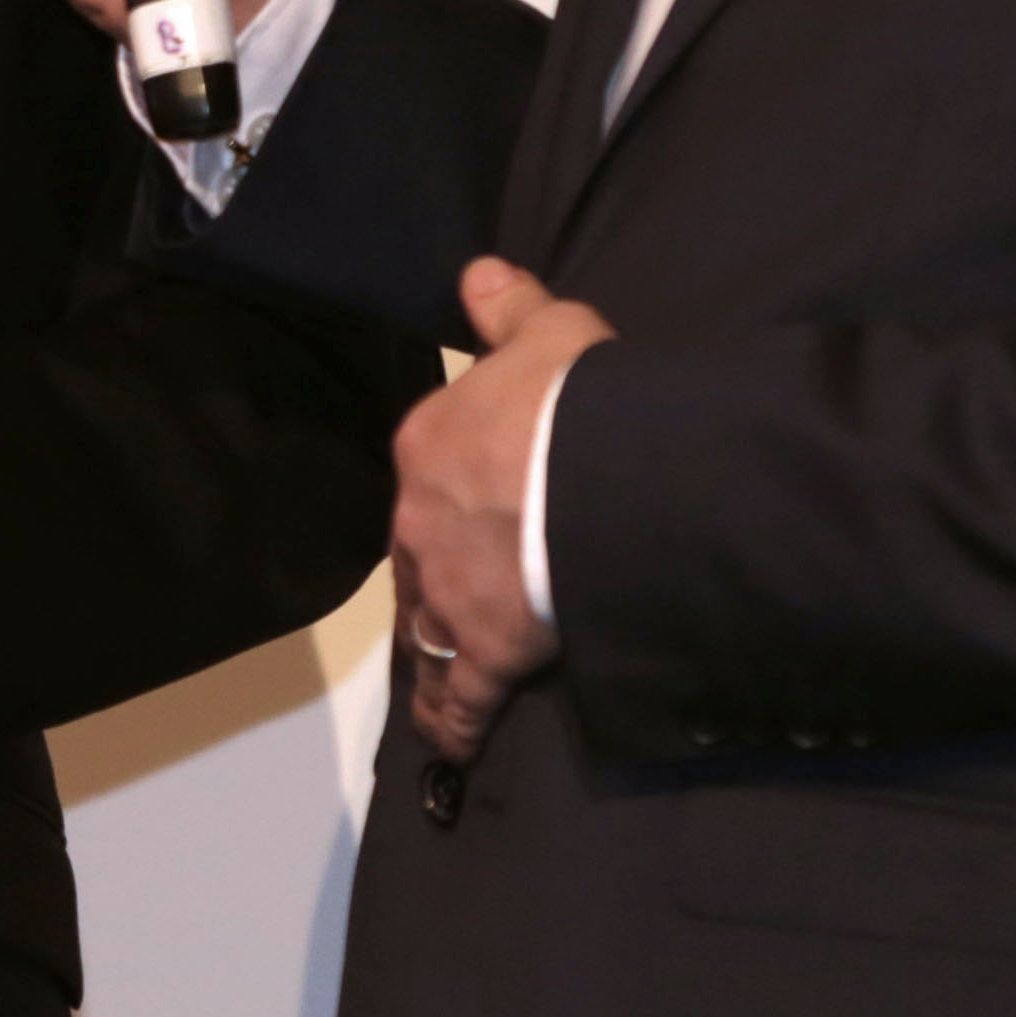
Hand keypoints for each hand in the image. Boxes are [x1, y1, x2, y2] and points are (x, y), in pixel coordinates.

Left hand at [387, 256, 611, 761]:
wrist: (597, 471)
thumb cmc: (576, 399)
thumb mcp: (547, 332)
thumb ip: (508, 307)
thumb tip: (477, 271)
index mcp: (430, 447)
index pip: (428, 479)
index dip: (447, 502)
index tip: (465, 519)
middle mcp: (421, 522)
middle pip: (418, 559)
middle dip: (434, 581)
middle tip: (455, 604)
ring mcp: (448, 591)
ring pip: (426, 630)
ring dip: (431, 654)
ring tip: (436, 682)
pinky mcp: (483, 650)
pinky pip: (458, 695)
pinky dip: (452, 720)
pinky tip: (451, 744)